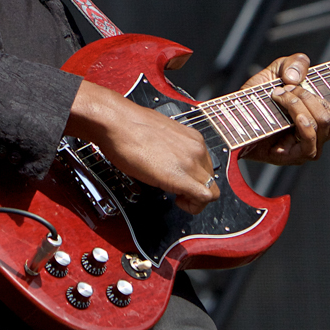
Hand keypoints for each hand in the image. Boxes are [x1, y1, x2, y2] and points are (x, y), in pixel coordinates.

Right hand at [66, 80, 218, 213]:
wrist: (118, 123)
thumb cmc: (129, 128)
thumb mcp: (160, 138)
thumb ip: (173, 150)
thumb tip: (170, 161)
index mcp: (192, 139)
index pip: (207, 167)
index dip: (195, 179)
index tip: (183, 183)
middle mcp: (196, 148)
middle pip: (211, 179)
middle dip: (195, 190)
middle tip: (177, 192)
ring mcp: (191, 161)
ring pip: (211, 191)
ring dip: (195, 199)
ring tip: (176, 196)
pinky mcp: (182, 175)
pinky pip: (204, 197)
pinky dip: (194, 206)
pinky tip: (177, 201)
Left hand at [238, 53, 329, 165]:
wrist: (231, 117)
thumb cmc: (255, 98)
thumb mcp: (276, 71)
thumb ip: (295, 64)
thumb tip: (296, 78)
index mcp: (318, 118)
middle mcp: (316, 137)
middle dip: (308, 96)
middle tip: (283, 90)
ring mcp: (305, 149)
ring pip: (322, 124)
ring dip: (300, 104)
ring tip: (279, 97)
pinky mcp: (292, 157)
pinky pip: (310, 141)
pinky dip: (302, 122)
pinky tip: (289, 112)